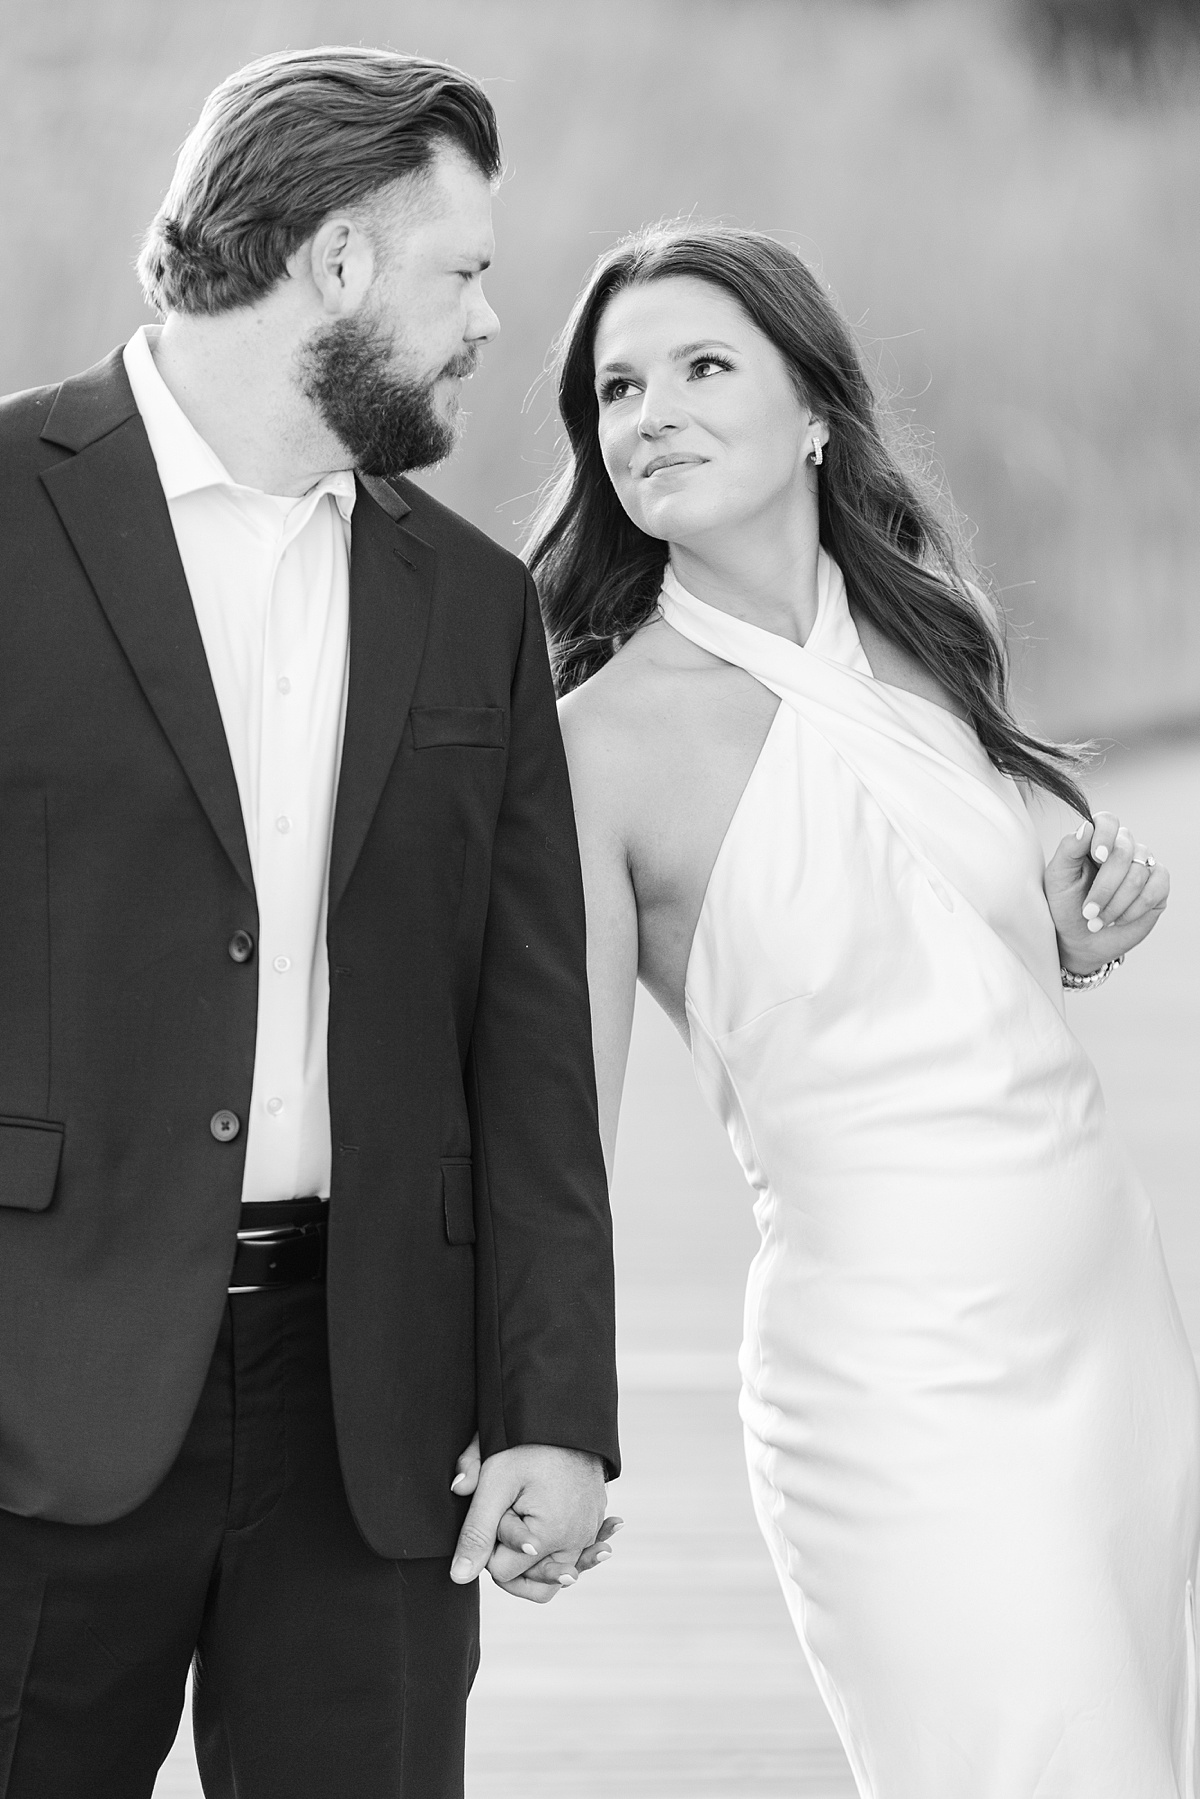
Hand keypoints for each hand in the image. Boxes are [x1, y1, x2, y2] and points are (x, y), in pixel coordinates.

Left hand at [448, 1437, 614, 1602]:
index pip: (501, 1572)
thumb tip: (459, 1577)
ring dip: (534, 1556)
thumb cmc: (528, 1443)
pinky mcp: (595, 1521)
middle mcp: (578, 1541)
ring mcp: (590, 1532)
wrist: (565, 1412)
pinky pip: (575, 1552)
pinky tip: (547, 1533)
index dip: (490, 1543)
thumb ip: (476, 1533)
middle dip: (512, 1555)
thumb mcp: (494, 1483)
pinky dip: (559, 1547)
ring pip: (553, 1571)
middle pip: (531, 1581)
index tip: (496, 1509)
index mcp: (553, 1537)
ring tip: (520, 1519)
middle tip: (508, 1515)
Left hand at [1044, 811, 1168, 975]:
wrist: (1079, 940)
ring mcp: (1143, 866)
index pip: (1108, 821)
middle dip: (1105, 886)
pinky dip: (1134, 908)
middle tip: (1088, 912)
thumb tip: (1087, 827)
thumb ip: (1069, 849)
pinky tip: (1118, 920)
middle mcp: (1123, 849)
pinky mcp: (1158, 887)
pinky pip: (1155, 889)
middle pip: (1124, 851)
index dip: (1105, 836)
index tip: (1097, 857)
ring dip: (1116, 903)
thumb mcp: (1058, 878)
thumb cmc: (1065, 905)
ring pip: (1139, 873)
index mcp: (1096, 841)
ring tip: (1098, 921)